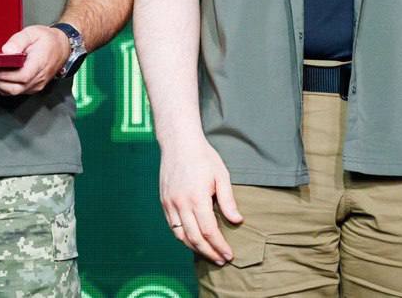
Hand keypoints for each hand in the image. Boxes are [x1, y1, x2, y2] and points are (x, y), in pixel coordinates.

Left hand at [0, 25, 69, 95]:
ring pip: (11, 92)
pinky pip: (13, 91)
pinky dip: (0, 86)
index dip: (3, 75)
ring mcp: (34, 86)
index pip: (20, 77)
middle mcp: (37, 80)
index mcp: (39, 65)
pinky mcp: (30, 87)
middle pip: (13, 88)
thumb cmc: (48, 40)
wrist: (62, 47)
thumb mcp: (33, 33)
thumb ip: (18, 41)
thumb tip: (6, 51)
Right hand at [159, 134, 242, 264]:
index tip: (229, 255)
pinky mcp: (164, 201)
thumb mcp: (221, 175)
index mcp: (197, 198)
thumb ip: (228, 200)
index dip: (219, 246)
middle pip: (194, 238)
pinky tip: (193, 240)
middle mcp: (180, 203)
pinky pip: (172, 226)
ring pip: (180, 235)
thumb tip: (237, 221)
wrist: (178, 142)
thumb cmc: (203, 157)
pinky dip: (182, 237)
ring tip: (208, 254)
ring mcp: (170, 203)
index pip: (209, 231)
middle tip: (221, 260)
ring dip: (195, 248)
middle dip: (209, 252)